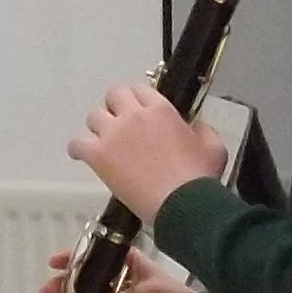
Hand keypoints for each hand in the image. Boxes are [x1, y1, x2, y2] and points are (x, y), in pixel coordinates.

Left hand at [70, 80, 226, 224]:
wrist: (182, 203)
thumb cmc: (199, 178)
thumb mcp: (214, 147)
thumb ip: (202, 130)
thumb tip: (196, 127)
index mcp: (160, 109)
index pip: (140, 89)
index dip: (138, 100)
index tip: (139, 111)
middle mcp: (133, 115)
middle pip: (114, 95)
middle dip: (116, 107)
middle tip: (121, 123)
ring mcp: (113, 134)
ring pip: (93, 116)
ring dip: (99, 127)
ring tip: (104, 141)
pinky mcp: (99, 156)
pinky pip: (77, 144)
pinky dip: (78, 149)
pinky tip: (83, 155)